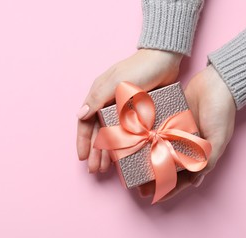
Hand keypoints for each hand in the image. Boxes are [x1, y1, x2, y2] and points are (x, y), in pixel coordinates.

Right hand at [76, 49, 182, 172]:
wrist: (165, 59)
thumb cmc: (139, 68)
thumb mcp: (116, 81)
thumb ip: (97, 98)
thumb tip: (80, 115)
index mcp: (99, 97)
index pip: (85, 123)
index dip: (83, 141)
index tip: (82, 158)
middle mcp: (109, 105)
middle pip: (98, 133)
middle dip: (95, 153)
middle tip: (95, 170)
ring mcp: (124, 110)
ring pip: (113, 136)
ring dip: (108, 152)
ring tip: (106, 169)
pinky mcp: (139, 114)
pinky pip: (129, 134)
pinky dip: (125, 145)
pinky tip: (125, 157)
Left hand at [138, 64, 235, 200]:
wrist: (217, 81)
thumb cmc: (221, 111)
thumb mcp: (217, 138)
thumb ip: (207, 159)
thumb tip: (195, 181)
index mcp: (199, 154)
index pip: (181, 178)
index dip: (167, 189)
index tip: (150, 196)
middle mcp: (185, 145)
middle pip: (165, 166)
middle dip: (151, 177)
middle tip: (135, 185)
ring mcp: (175, 132)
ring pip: (157, 150)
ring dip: (144, 159)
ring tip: (129, 166)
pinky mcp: (168, 117)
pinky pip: (154, 131)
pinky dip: (144, 138)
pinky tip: (131, 142)